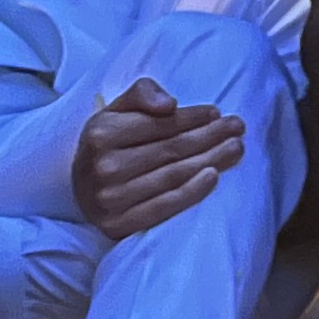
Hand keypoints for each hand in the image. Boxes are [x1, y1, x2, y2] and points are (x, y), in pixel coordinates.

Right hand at [74, 79, 240, 237]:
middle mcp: (105, 166)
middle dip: (209, 136)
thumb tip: (170, 104)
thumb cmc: (107, 145)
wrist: (80, 188)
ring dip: (211, 160)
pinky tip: (214, 176)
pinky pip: (166, 205)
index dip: (191, 117)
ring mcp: (112, 198)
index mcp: (101, 133)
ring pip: (173, 175)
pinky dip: (193, 191)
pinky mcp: (120, 224)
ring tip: (235, 148)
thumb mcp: (115, 111)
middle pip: (170, 149)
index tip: (216, 112)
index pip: (158, 124)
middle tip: (237, 128)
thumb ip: (141, 94)